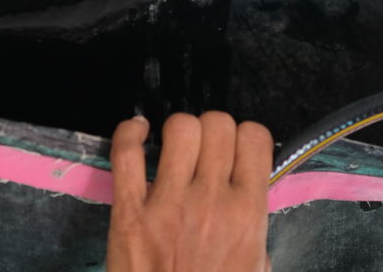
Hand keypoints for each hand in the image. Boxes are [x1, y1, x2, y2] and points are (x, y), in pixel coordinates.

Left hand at [107, 112, 272, 271]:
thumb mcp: (255, 268)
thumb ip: (256, 230)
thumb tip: (249, 198)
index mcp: (248, 213)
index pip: (255, 137)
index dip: (244, 137)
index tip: (234, 151)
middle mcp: (211, 199)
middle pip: (217, 124)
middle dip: (211, 130)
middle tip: (202, 152)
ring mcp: (168, 202)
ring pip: (179, 128)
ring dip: (178, 131)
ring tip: (174, 148)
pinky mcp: (129, 210)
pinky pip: (126, 153)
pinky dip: (129, 133)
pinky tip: (137, 132)